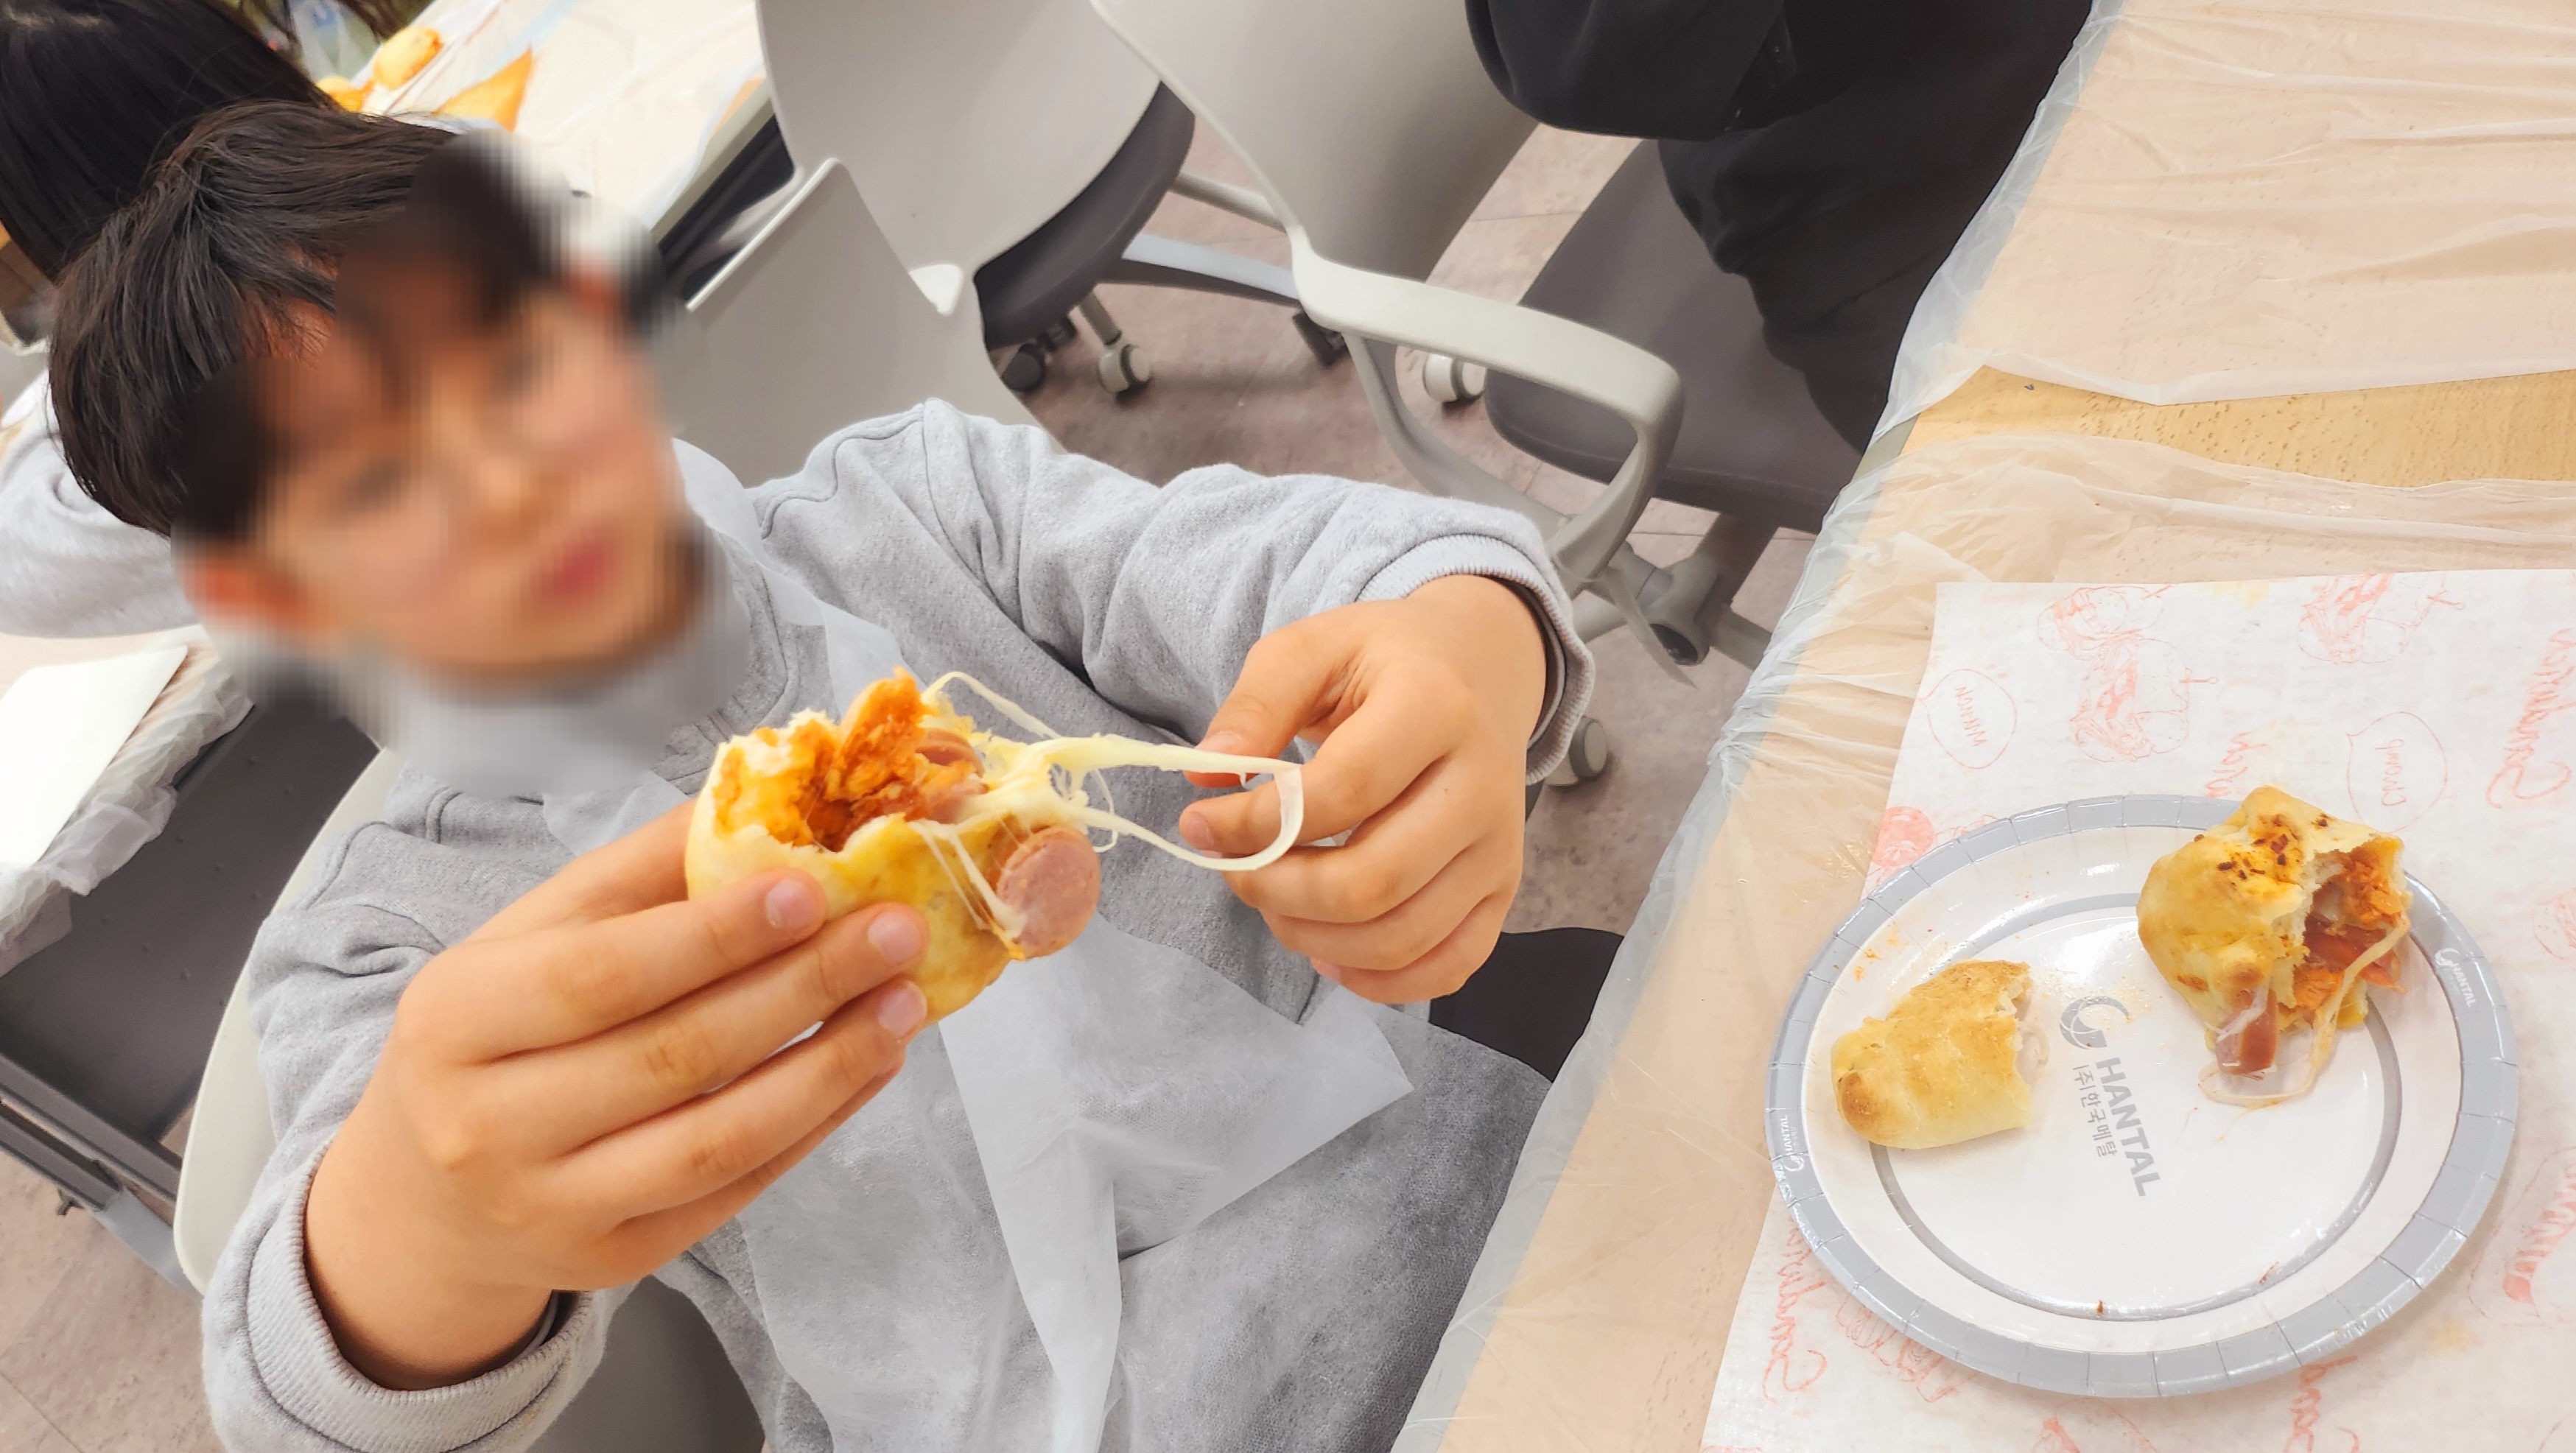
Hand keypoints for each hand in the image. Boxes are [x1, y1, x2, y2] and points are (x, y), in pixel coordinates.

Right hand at [303, 806, 930, 1389]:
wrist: (429, 1196)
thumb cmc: (497, 1033)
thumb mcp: (532, 939)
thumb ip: (639, 875)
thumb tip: (760, 798)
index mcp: (457, 1017)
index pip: (599, 974)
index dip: (711, 934)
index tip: (812, 888)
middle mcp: (488, 1124)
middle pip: (672, 1054)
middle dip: (800, 988)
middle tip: (895, 931)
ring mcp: (553, 1205)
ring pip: (715, 1138)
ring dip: (829, 1066)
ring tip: (905, 1002)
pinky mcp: (616, 1257)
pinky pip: (735, 1188)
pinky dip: (816, 1123)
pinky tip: (871, 1063)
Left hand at [1177, 575, 1545, 1002]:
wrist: (1482, 670)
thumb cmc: (1384, 662)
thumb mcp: (1312, 648)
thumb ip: (1255, 705)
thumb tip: (1205, 777)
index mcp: (1436, 706)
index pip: (1342, 791)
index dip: (1259, 822)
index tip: (1201, 823)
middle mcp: (1482, 785)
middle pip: (1373, 880)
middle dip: (1277, 891)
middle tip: (1232, 869)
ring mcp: (1499, 847)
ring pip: (1402, 935)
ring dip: (1313, 936)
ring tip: (1271, 899)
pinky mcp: (1502, 890)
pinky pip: (1450, 965)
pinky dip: (1379, 979)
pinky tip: (1326, 947)